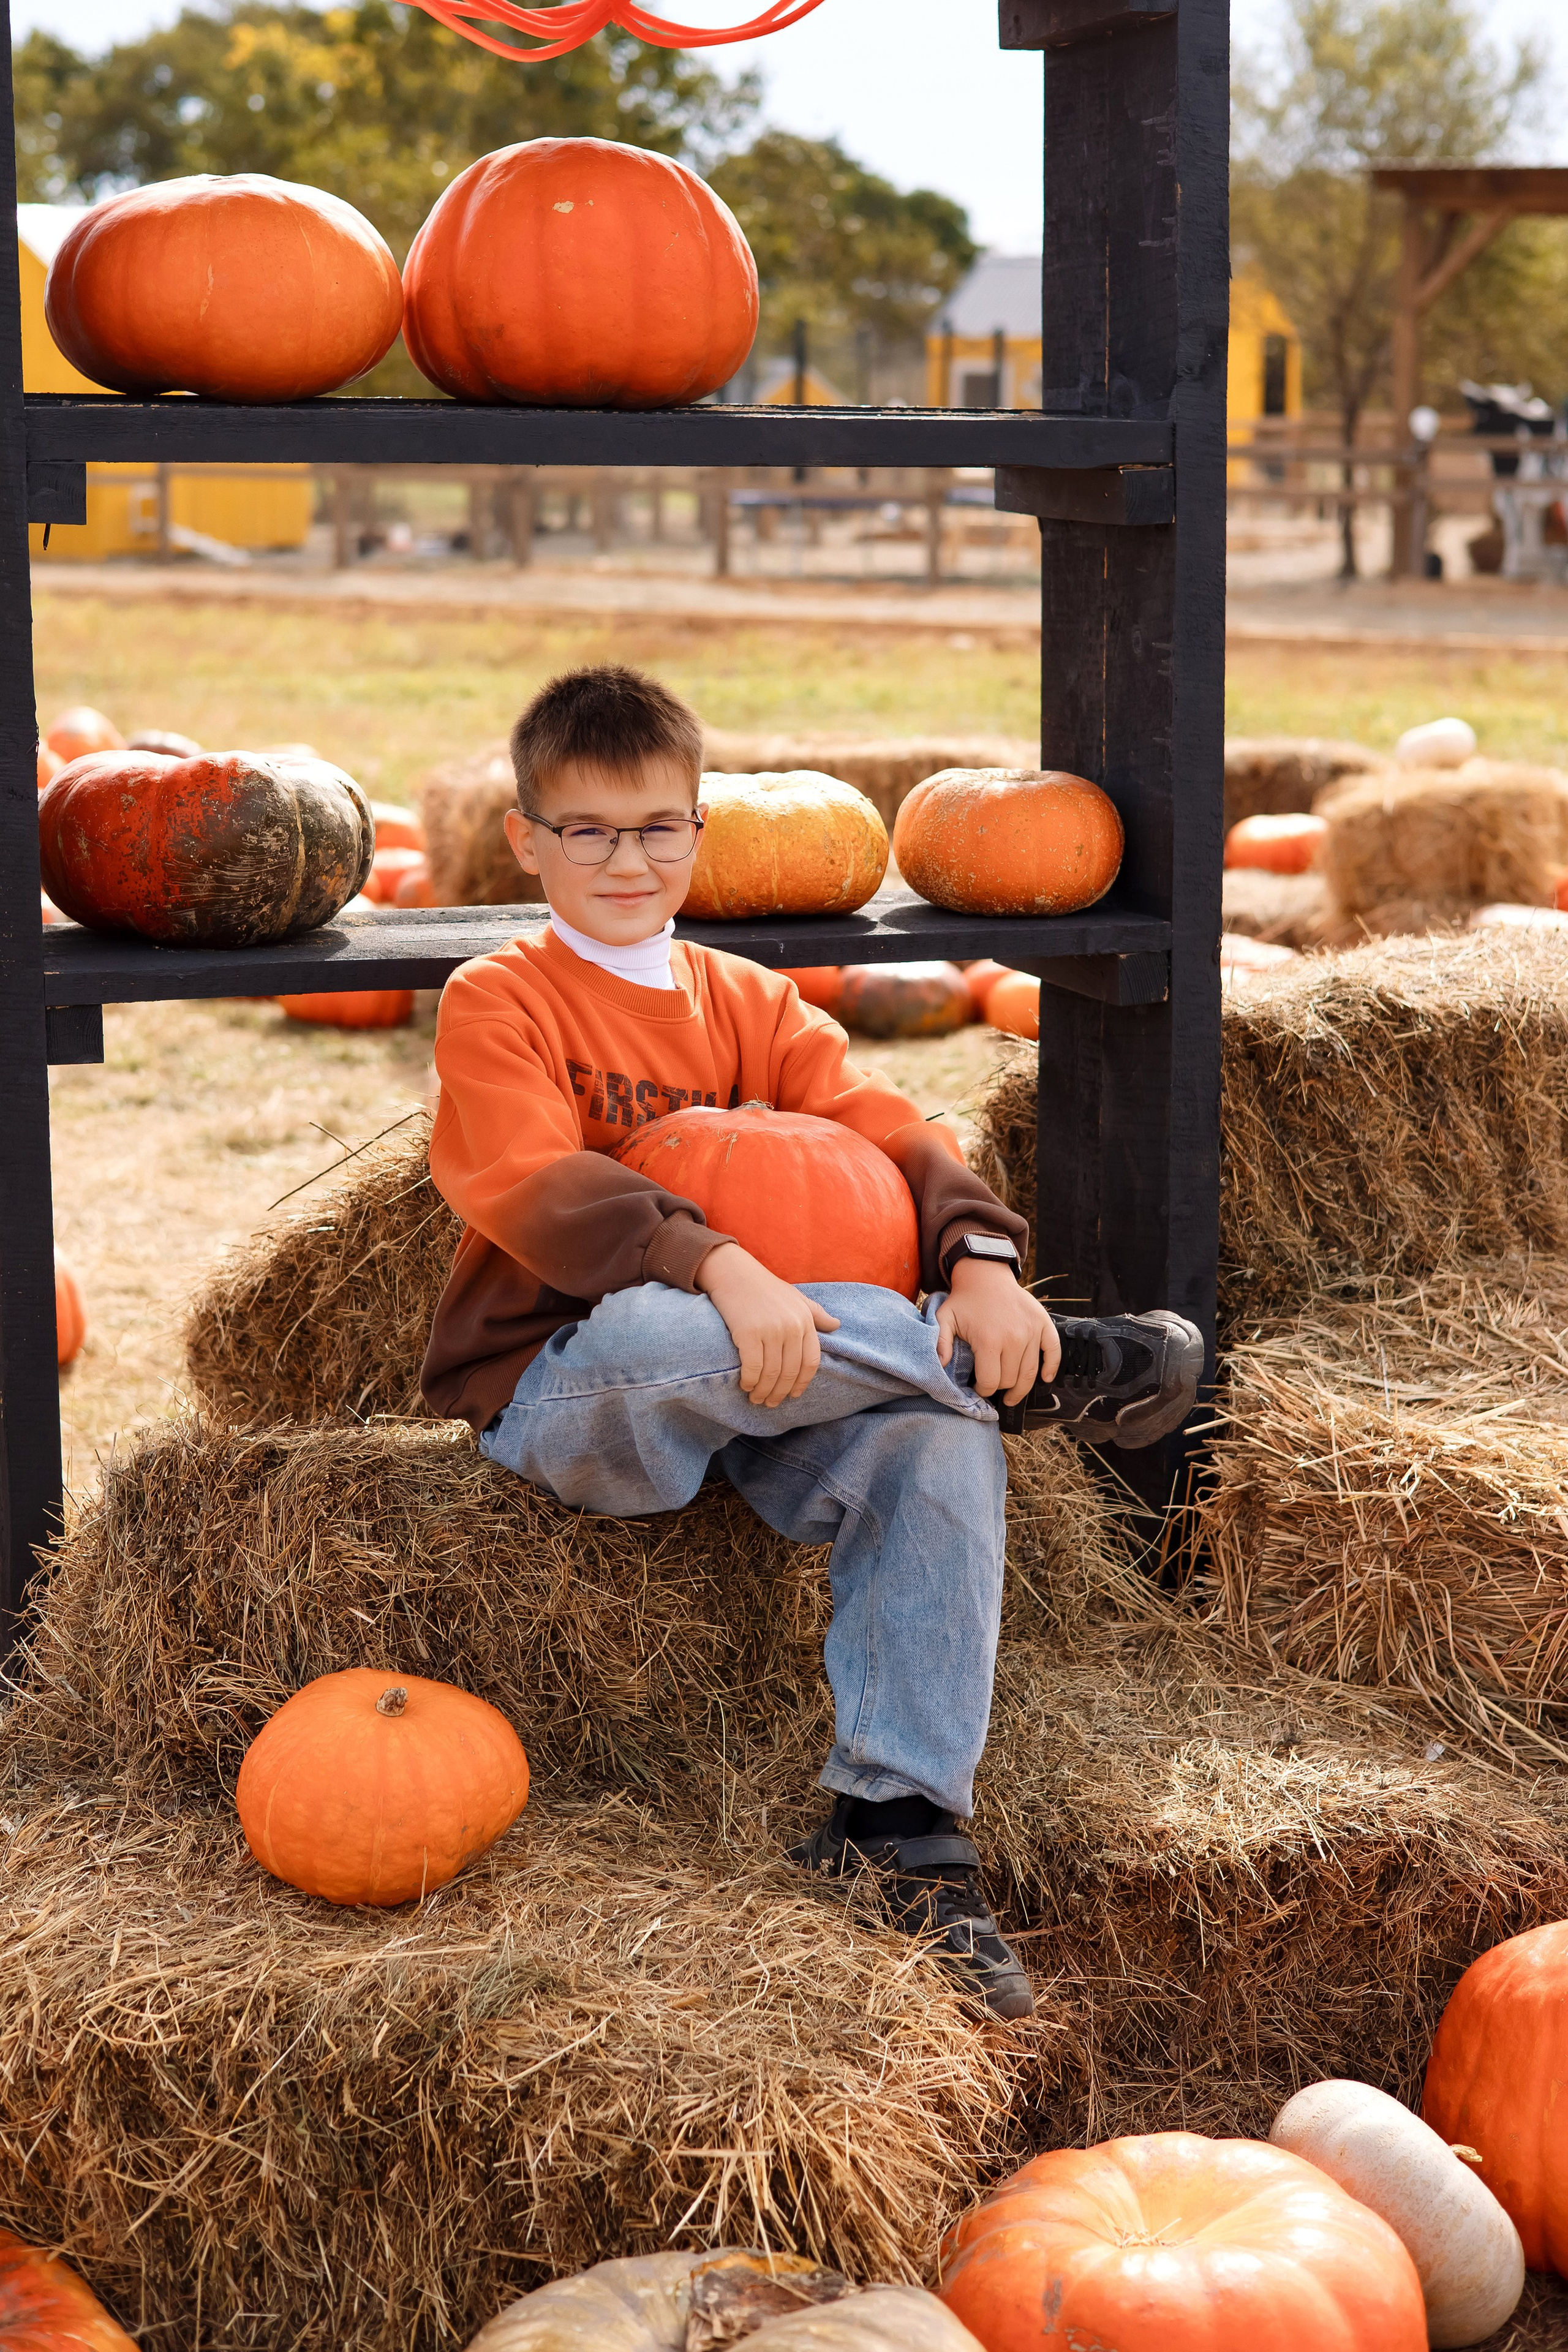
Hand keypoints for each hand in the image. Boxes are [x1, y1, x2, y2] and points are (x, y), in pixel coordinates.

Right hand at [696, 1244, 840, 1406]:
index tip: (793, 1395)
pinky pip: (753, 1367)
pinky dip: (750, 1381)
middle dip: (780, 1392)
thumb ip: (816, 1314)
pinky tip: (745, 1386)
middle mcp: (791, 1326)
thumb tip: (837, 1325)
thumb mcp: (796, 1297)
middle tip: (771, 1403)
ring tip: (757, 1399)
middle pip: (790, 1372)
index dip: (802, 1383)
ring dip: (763, 1391)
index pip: (811, 1362)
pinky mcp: (748, 1332)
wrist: (733, 1271)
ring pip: (771, 1373)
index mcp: (805, 1320)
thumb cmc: (765, 1287)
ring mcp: (770, 1330)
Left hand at [936, 1258, 1058, 1406]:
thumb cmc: (964, 1300)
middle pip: (1011, 1380)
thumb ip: (940, 1342)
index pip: (991, 1382)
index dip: (983, 1390)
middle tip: (993, 1386)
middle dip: (1000, 1388)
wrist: (986, 1275)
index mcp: (989, 1340)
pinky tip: (1044, 1379)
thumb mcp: (944, 1318)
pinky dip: (1052, 1368)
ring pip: (1030, 1372)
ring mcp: (1031, 1331)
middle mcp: (1014, 1338)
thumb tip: (940, 1365)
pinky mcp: (1043, 1324)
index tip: (978, 1388)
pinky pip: (1054, 1351)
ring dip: (1022, 1388)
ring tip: (1012, 1395)